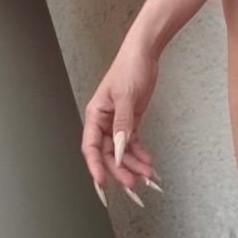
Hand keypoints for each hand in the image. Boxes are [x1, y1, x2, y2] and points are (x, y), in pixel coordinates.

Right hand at [81, 40, 163, 205]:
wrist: (144, 55)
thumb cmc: (129, 68)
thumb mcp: (126, 96)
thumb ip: (122, 123)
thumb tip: (120, 146)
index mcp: (95, 115)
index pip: (91, 146)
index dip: (94, 165)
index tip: (101, 181)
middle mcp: (104, 122)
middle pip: (108, 153)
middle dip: (119, 169)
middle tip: (132, 182)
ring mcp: (117, 123)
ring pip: (121, 151)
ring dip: (133, 163)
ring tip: (147, 173)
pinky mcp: (130, 121)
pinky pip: (132, 143)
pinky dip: (139, 153)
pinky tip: (147, 161)